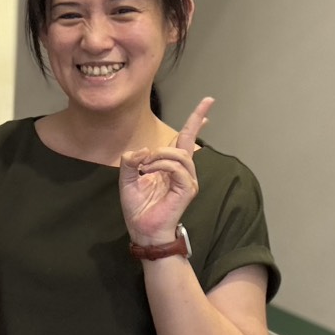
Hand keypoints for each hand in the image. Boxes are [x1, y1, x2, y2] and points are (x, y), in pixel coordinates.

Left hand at [120, 96, 212, 245]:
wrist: (142, 230)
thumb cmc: (138, 207)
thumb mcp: (126, 179)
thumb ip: (130, 161)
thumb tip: (143, 150)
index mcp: (169, 166)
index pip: (185, 139)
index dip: (195, 121)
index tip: (208, 104)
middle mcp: (182, 170)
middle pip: (190, 139)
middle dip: (196, 119)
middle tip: (202, 106)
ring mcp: (187, 180)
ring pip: (179, 154)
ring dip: (159, 156)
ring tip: (144, 168)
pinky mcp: (187, 189)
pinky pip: (178, 168)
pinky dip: (162, 166)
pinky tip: (149, 173)